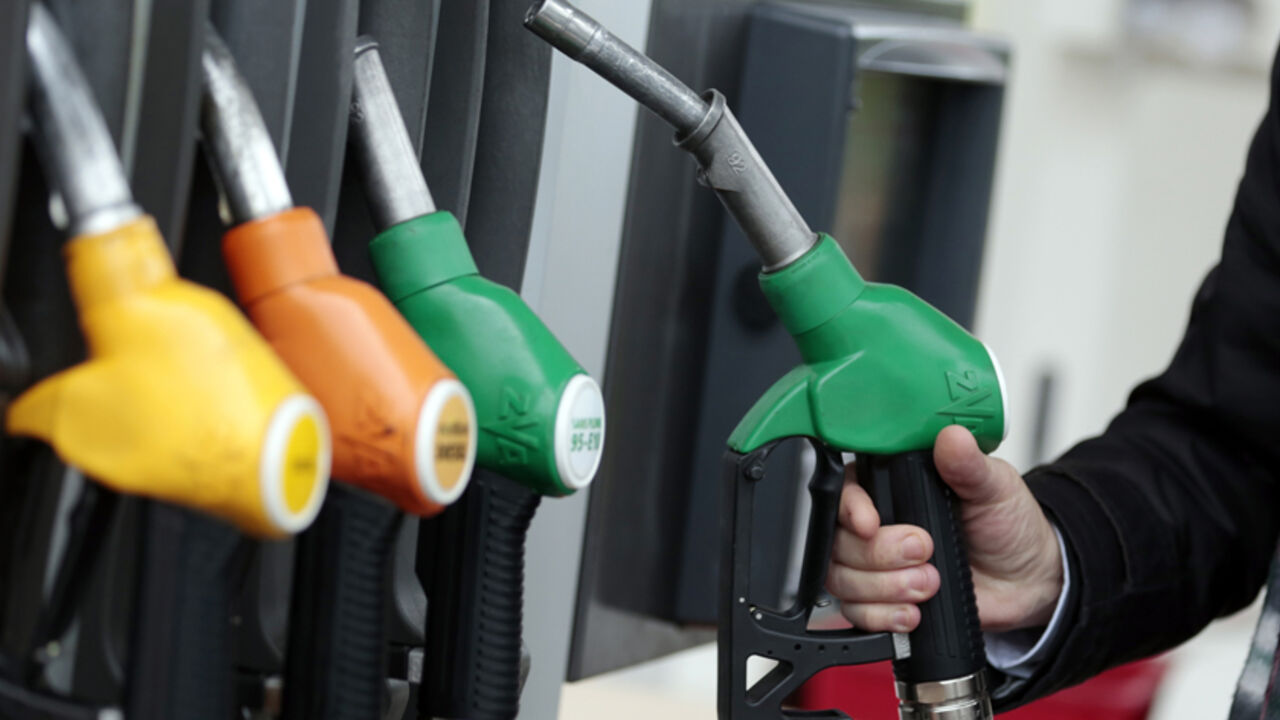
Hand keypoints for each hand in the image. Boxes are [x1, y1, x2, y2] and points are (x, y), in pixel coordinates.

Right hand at [826, 425, 1063, 633]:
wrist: (1027, 579)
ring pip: (841, 578)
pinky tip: (914, 611)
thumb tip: (952, 438)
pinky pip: (855, 612)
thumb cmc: (1007, 525)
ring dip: (884, 587)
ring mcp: (875, 564)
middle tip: (924, 551)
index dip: (850, 509)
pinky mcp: (881, 599)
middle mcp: (877, 524)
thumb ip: (968, 464)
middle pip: (838, 540)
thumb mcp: (994, 487)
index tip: (871, 524)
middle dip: (880, 554)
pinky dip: (883, 615)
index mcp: (893, 486)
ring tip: (929, 583)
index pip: (844, 491)